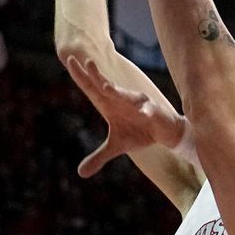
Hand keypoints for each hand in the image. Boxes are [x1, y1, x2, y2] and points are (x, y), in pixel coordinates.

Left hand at [65, 56, 184, 177]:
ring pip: (126, 95)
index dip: (81, 76)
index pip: (92, 87)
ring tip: (105, 87)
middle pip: (106, 85)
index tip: (70, 60)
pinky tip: (143, 113)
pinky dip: (146, 111)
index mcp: (110, 104)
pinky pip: (149, 110)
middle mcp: (122, 99)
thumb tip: (80, 174)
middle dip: (96, 75)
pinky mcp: (153, 111)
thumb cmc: (140, 133)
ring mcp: (138, 104)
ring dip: (116, 91)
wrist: (165, 133)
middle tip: (85, 63)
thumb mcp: (117, 147)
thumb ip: (99, 157)